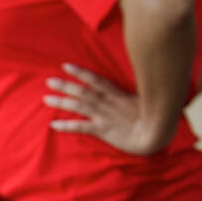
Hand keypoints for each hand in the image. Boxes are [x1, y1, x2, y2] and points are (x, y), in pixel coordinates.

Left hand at [44, 63, 165, 153]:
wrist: (155, 134)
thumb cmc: (152, 116)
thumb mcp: (143, 98)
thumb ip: (129, 91)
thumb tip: (125, 83)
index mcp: (116, 94)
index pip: (95, 80)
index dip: (80, 72)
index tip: (65, 66)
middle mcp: (107, 103)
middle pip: (82, 92)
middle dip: (65, 86)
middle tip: (48, 81)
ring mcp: (104, 116)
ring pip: (78, 107)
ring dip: (61, 102)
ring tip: (46, 99)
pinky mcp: (103, 130)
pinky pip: (82, 127)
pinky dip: (66, 125)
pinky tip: (53, 125)